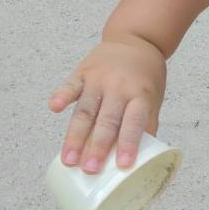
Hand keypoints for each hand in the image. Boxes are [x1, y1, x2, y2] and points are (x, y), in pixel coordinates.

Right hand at [49, 37, 166, 172]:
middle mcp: (119, 86)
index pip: (134, 122)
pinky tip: (54, 108)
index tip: (123, 165)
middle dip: (97, 146)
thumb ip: (146, 124)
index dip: (129, 143)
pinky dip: (62, 95)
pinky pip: (71, 85)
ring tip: (68, 160)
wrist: (136, 40)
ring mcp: (100, 78)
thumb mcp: (154, 98)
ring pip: (86, 110)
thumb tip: (143, 157)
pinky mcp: (83, 72)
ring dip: (76, 136)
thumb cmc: (145, 76)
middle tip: (89, 170)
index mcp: (140, 94)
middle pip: (107, 120)